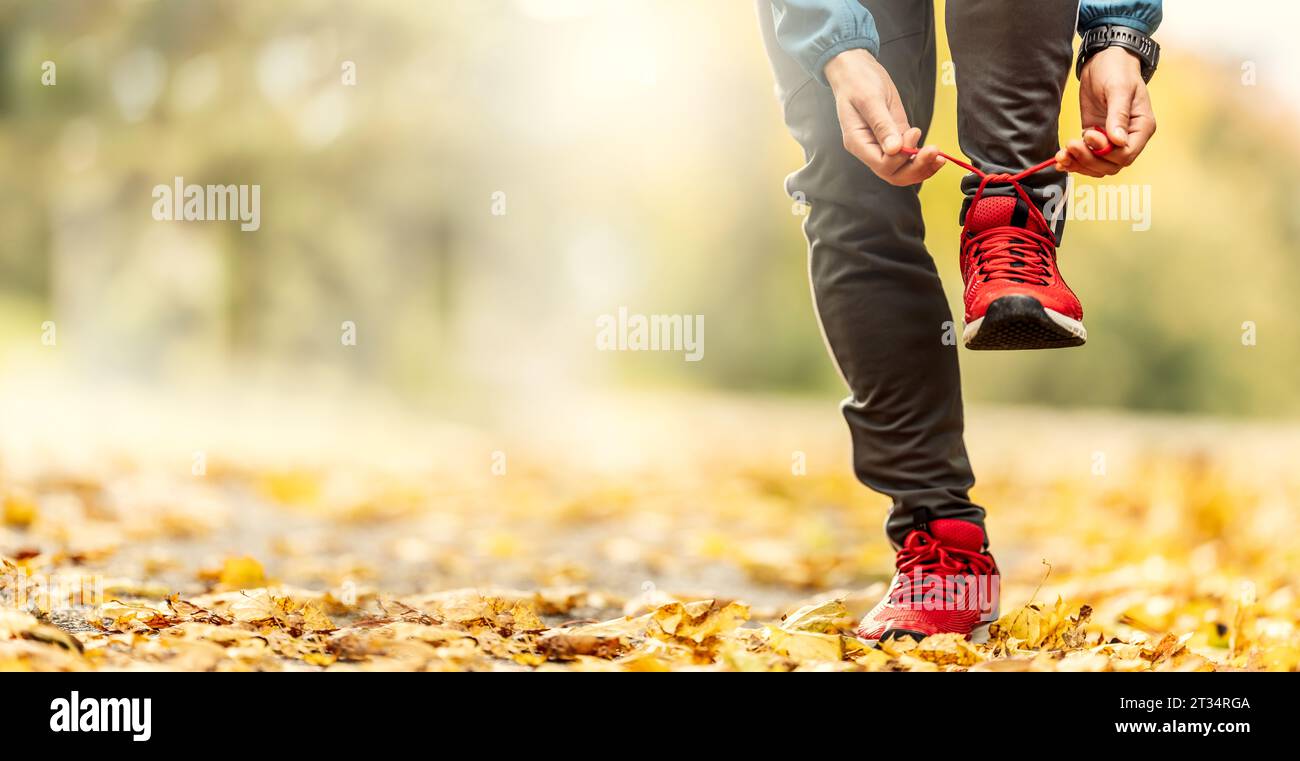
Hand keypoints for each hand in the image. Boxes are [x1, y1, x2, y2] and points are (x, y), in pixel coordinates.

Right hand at [824, 49, 943, 185]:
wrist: (855, 69)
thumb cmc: (857, 81)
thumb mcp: (870, 100)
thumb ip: (882, 125)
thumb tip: (894, 149)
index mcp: (858, 142)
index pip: (882, 165)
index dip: (900, 156)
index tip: (913, 134)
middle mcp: (870, 149)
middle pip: (893, 174)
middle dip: (915, 168)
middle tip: (934, 153)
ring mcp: (882, 145)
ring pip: (902, 169)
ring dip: (922, 167)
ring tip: (940, 157)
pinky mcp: (894, 136)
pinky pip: (908, 156)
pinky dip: (922, 158)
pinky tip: (936, 153)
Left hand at [1057, 46, 1156, 176]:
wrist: (1104, 58)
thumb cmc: (1117, 70)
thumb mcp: (1119, 89)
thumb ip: (1118, 115)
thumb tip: (1118, 140)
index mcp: (1142, 127)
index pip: (1126, 154)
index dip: (1106, 152)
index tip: (1089, 135)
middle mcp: (1129, 137)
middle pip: (1111, 164)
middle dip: (1089, 160)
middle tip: (1071, 146)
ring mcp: (1111, 138)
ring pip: (1098, 165)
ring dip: (1079, 164)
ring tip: (1062, 155)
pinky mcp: (1095, 136)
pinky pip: (1087, 156)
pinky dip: (1074, 160)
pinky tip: (1061, 159)